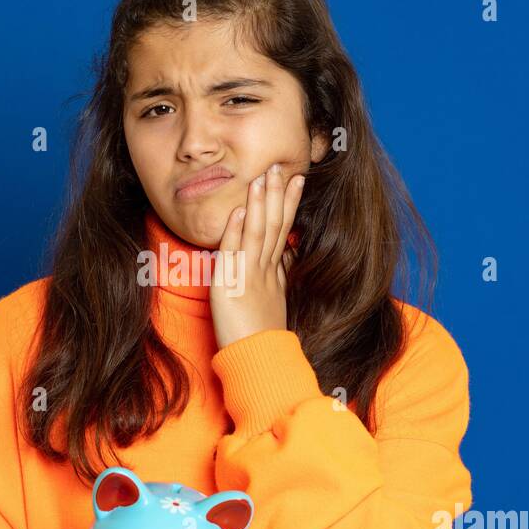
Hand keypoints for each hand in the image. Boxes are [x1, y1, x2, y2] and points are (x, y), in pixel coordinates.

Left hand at [210, 162, 303, 349]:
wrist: (260, 362)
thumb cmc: (263, 338)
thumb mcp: (276, 302)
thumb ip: (280, 276)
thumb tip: (286, 254)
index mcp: (275, 272)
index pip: (283, 230)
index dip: (288, 204)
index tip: (295, 179)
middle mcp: (265, 270)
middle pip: (275, 225)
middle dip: (278, 194)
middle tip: (281, 166)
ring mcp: (250, 277)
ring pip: (258, 233)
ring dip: (260, 203)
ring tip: (263, 177)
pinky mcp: (233, 286)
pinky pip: (236, 254)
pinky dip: (237, 231)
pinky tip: (241, 211)